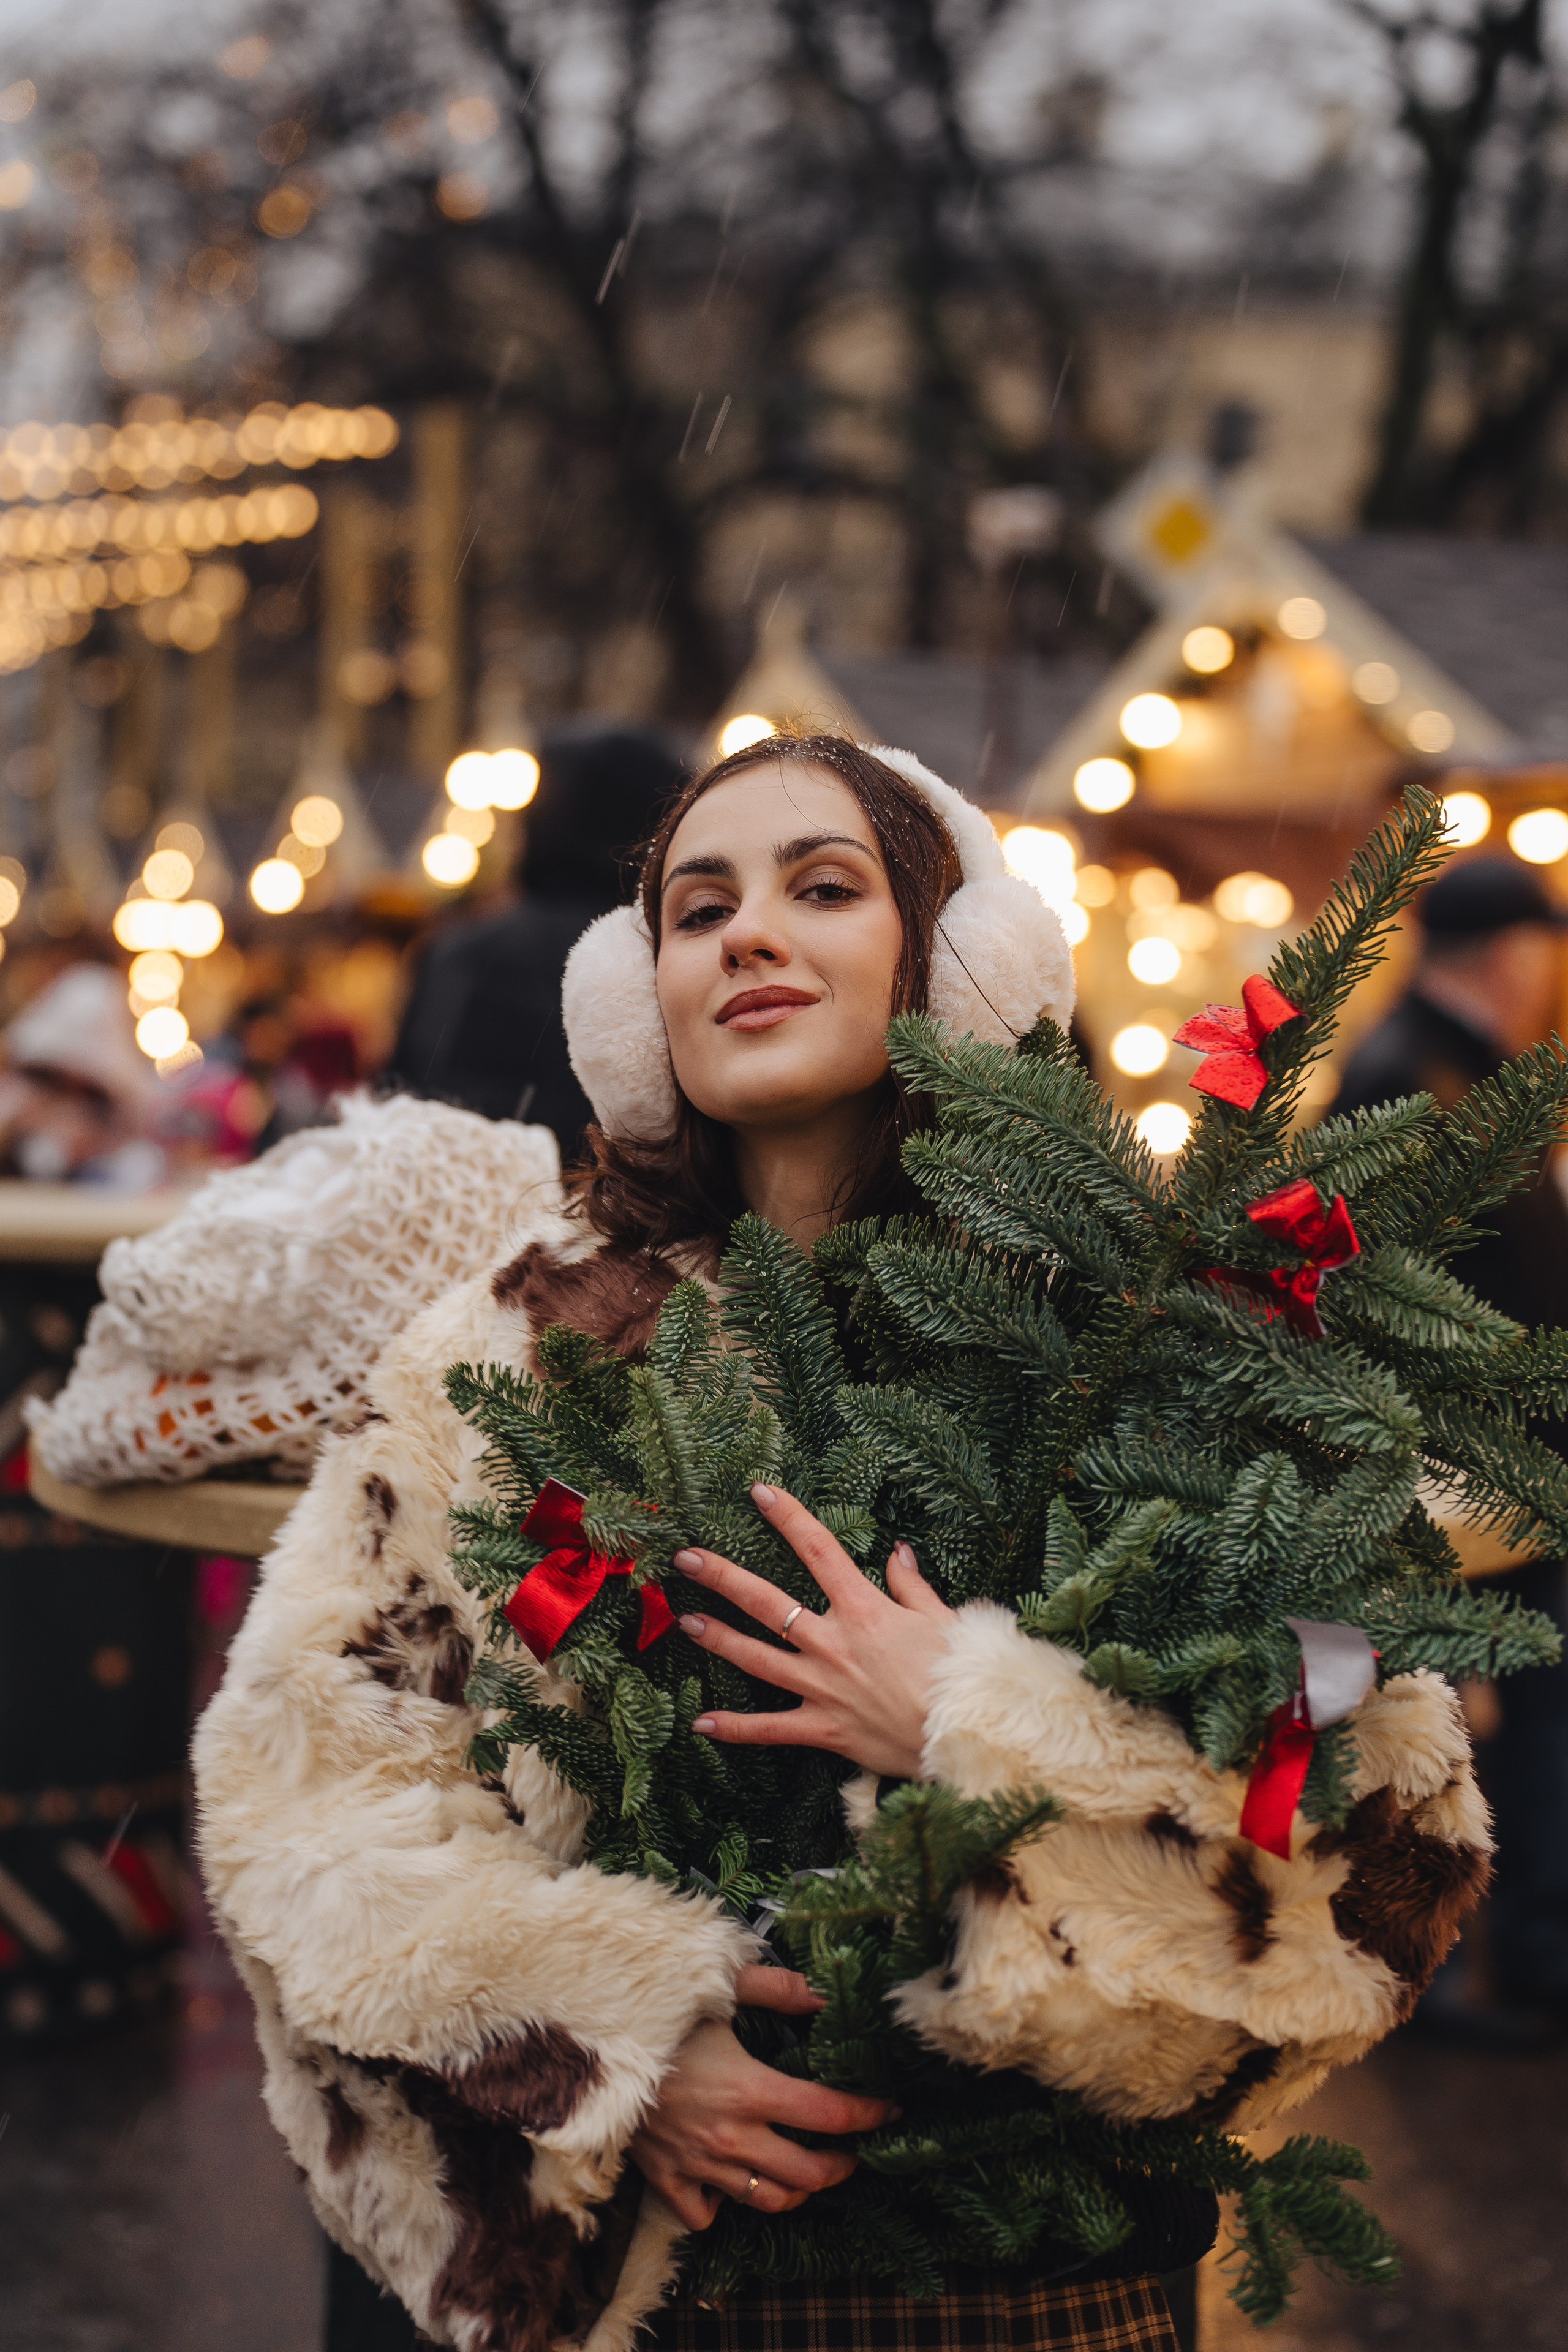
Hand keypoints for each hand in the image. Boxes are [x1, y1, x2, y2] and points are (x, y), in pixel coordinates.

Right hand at [629, 1964, 890, 2229]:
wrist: (587, 2047)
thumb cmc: (655, 2015)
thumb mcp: (715, 1988)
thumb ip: (774, 1988)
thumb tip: (823, 1992)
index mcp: (750, 2089)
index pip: (828, 2115)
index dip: (868, 2114)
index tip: (889, 2109)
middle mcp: (731, 2138)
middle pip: (807, 2173)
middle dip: (841, 2165)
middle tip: (853, 2151)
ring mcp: (698, 2165)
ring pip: (767, 2199)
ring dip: (798, 2190)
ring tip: (810, 2173)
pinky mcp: (667, 2179)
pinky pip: (707, 2214)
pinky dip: (726, 2205)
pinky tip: (735, 2182)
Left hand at [674, 1483, 955, 1778]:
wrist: (967, 1734)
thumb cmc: (961, 1674)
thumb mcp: (942, 1617)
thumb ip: (911, 1585)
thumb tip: (898, 1552)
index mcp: (864, 1610)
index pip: (818, 1550)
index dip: (788, 1517)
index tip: (759, 1492)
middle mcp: (833, 1643)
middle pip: (766, 1602)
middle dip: (722, 1576)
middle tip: (686, 1558)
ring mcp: (823, 1687)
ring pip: (757, 1658)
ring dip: (718, 1638)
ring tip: (685, 1622)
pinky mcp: (823, 1728)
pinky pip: (769, 1729)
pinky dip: (734, 1728)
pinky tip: (700, 1723)